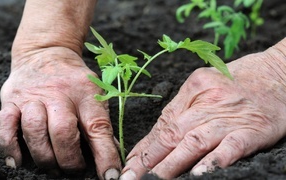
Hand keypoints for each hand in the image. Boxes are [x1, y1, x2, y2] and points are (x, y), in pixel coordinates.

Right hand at [0, 47, 120, 178]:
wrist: (46, 53)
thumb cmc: (74, 81)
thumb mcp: (94, 94)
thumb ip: (100, 124)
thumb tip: (111, 158)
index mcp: (85, 93)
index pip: (98, 127)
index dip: (105, 155)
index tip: (110, 176)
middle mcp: (58, 93)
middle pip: (63, 132)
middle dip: (69, 160)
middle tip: (74, 170)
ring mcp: (31, 96)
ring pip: (34, 130)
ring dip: (44, 157)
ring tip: (52, 167)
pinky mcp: (10, 100)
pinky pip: (4, 125)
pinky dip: (8, 147)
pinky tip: (17, 162)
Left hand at [120, 42, 285, 178]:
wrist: (279, 72)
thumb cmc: (238, 81)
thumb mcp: (205, 86)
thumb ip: (182, 110)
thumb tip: (156, 138)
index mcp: (193, 89)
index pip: (162, 123)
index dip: (144, 147)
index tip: (130, 164)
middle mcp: (207, 102)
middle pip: (172, 133)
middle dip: (149, 159)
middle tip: (131, 177)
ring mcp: (229, 117)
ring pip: (194, 142)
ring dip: (171, 164)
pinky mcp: (252, 130)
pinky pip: (230, 147)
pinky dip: (213, 161)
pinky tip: (198, 174)